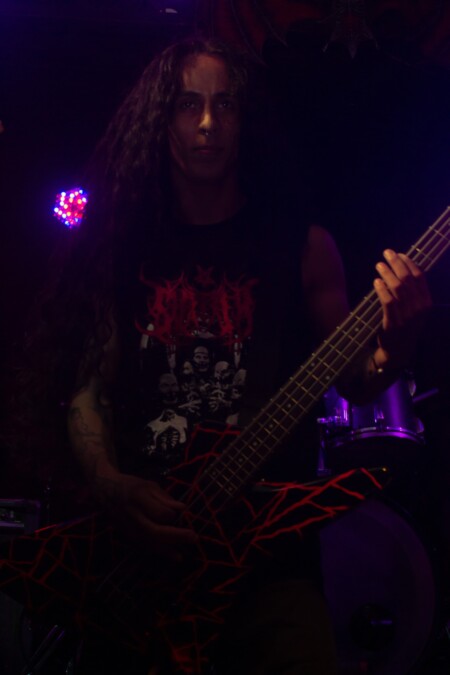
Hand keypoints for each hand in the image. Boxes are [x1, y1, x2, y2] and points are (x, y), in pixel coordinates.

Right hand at [92, 466, 196, 559]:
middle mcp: (132, 515)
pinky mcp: (125, 535)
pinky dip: (156, 552)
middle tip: (193, 538)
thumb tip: (183, 509)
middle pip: (154, 531)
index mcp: (139, 498)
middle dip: (175, 536)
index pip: (159, 512)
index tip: (182, 513)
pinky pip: (142, 546)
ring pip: (148, 542)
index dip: (172, 515)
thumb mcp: (149, 485)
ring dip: (166, 550)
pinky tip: (170, 555)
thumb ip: (165, 498)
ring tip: (181, 555)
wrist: (104, 491)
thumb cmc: (132, 486)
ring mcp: (127, 527)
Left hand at [373, 249, 431, 368]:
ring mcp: (407, 316)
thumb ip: (412, 292)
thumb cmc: (405, 325)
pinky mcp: (393, 322)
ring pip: (397, 288)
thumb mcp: (414, 309)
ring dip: (387, 273)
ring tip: (379, 265)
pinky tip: (376, 281)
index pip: (420, 277)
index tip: (400, 254)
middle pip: (408, 279)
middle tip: (387, 253)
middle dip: (397, 263)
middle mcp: (419, 308)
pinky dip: (381, 289)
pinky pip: (388, 301)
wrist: (399, 351)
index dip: (409, 263)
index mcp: (426, 303)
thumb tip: (402, 267)